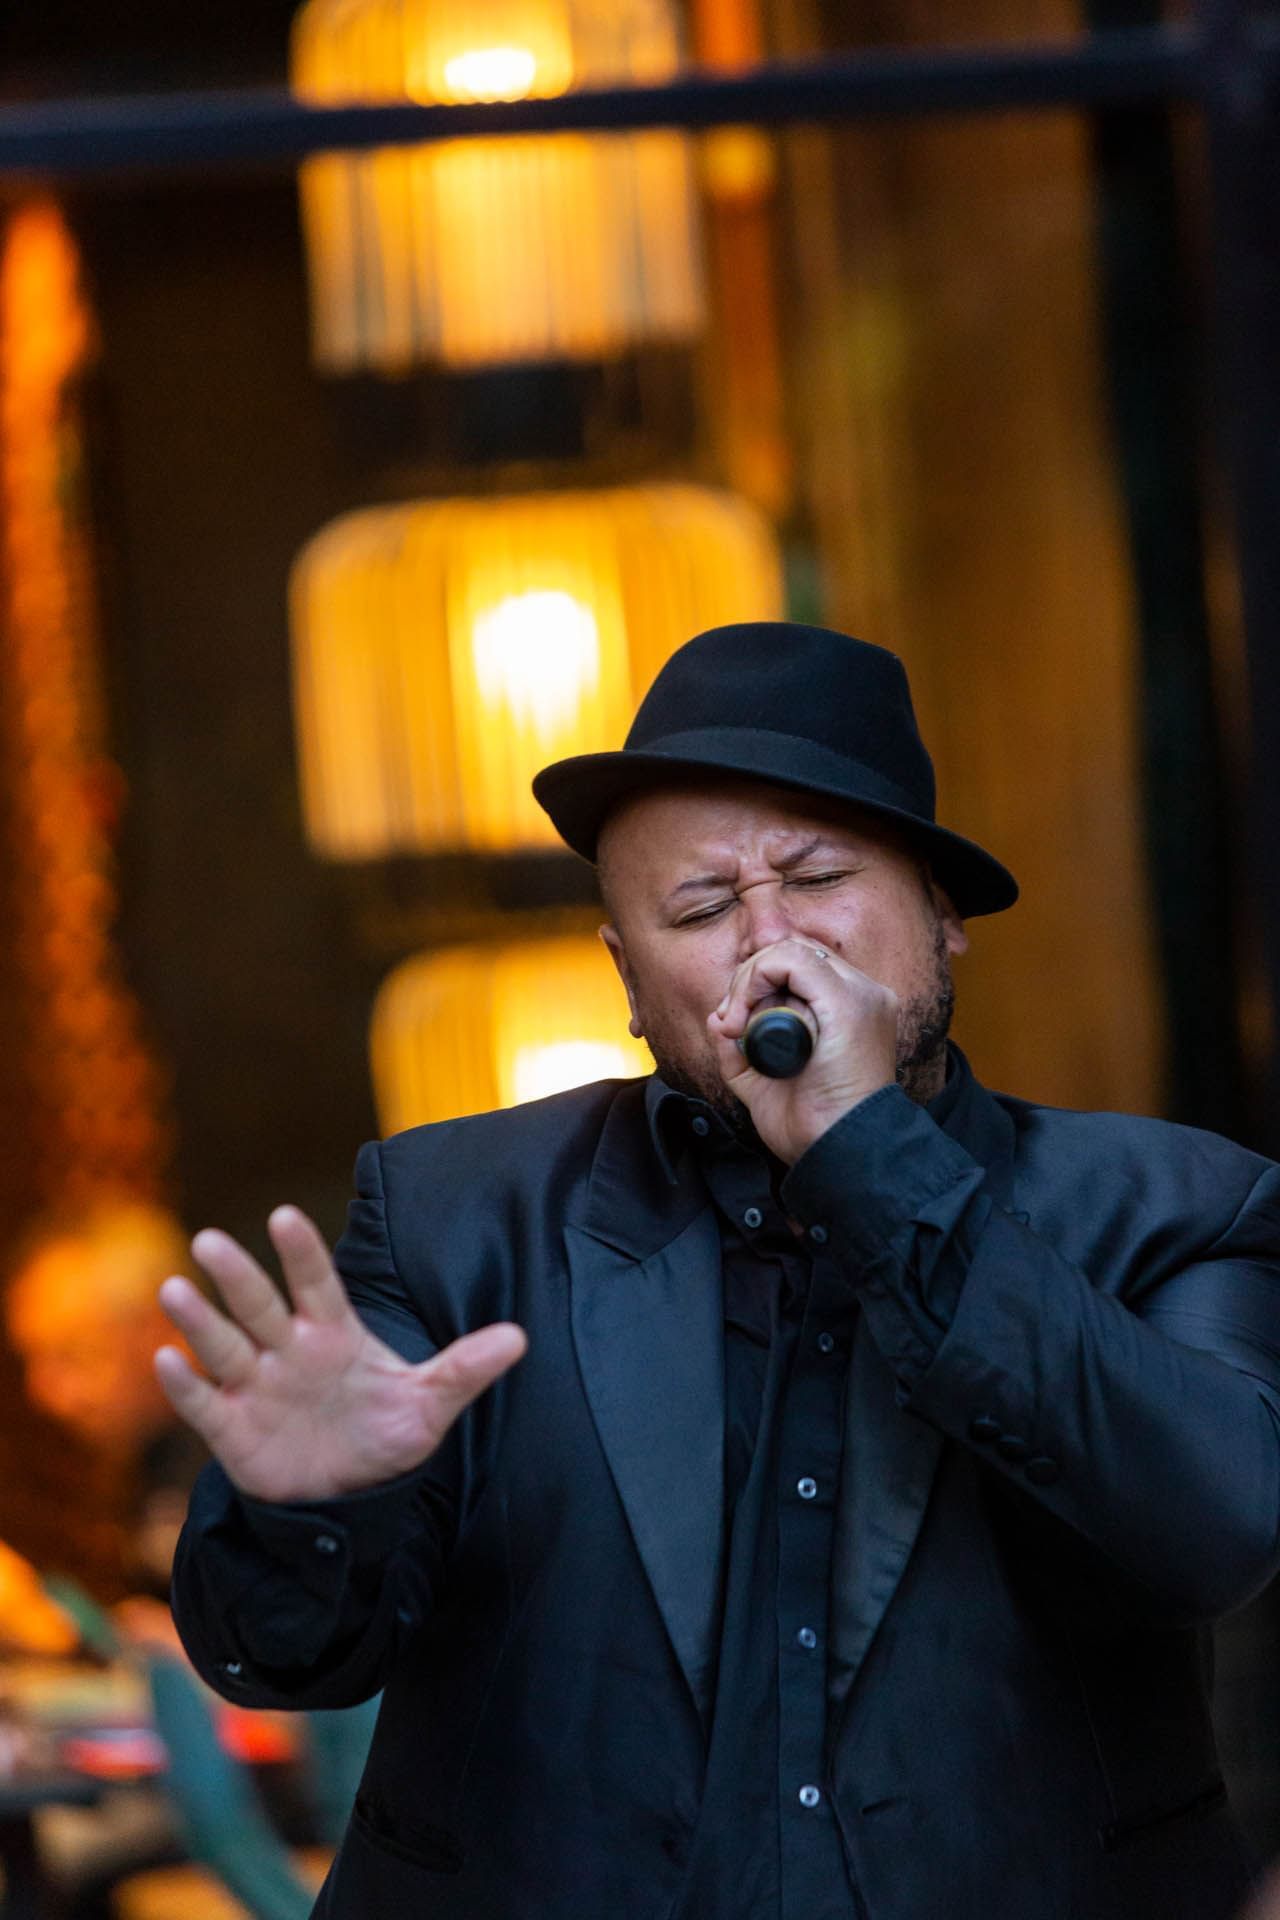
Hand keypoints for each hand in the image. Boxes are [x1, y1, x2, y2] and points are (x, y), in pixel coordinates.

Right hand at [154, 1207, 526, 1503]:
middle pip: (260, 1306)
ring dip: (199, 1320)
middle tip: (209, 1240)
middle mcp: (288, 1351)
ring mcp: (256, 1388)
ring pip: (224, 1346)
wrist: (350, 1500)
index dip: (301, 1253)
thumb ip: (465, 1369)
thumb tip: (519, 1338)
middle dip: (237, 1275)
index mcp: (334, 1334)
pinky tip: (167, 1359)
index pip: (316, 1285)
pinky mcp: (233, 1432)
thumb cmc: (384, 1435)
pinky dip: (185, 1385)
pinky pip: (205, 1404)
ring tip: (175, 1288)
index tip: (283, 1217)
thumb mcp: (429, 1406)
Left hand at [706, 936, 897, 1163]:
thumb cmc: (811, 1125)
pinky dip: (756, 979)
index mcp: (851, 1009)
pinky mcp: (847, 1002)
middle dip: (749, 980)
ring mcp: (859, 995)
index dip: (758, 983)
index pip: (800, 967)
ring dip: (749, 980)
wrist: (838, 1153)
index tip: (734, 1024)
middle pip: (793, 953)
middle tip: (731, 1023)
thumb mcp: (765, 1083)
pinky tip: (742, 1017)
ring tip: (736, 1023)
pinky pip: (792, 960)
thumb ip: (742, 1051)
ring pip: (789, 951)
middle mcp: (862, 995)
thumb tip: (717, 1019)